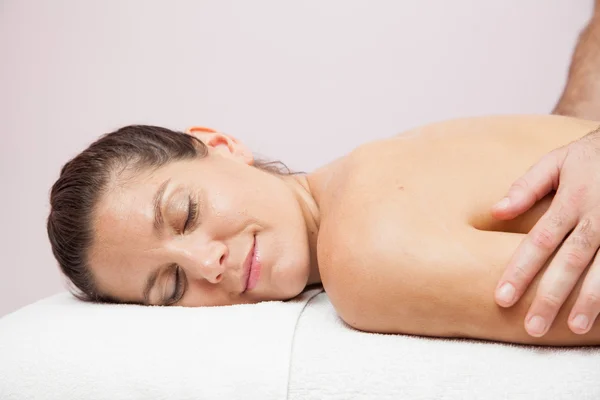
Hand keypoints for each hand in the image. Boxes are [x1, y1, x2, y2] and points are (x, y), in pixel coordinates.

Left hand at [491, 127, 599, 336]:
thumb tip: (495, 212)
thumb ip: (526, 186)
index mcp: (571, 201)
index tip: (502, 298)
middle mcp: (596, 218)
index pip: (539, 242)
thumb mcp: (558, 161)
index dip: (520, 271)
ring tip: (574, 327)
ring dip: (589, 300)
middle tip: (532, 326)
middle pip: (570, 263)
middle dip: (550, 296)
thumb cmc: (592, 155)